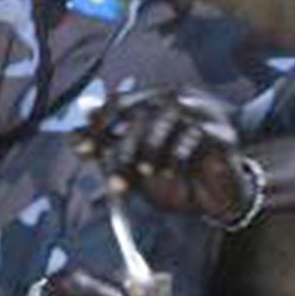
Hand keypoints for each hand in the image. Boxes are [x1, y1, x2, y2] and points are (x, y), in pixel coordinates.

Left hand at [78, 88, 248, 221]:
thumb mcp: (133, 163)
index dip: (99, 125)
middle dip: (122, 150)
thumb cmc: (174, 174)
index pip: (120, 101)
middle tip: (114, 180)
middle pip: (140, 113)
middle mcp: (179, 99)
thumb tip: (72, 136)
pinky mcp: (222, 132)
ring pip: (165, 122)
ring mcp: (202, 113)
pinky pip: (192, 138)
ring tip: (145, 173)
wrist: (219, 195)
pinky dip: (175, 159)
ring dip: (149, 153)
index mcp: (155, 100)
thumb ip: (106, 148)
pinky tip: (170, 174)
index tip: (83, 150)